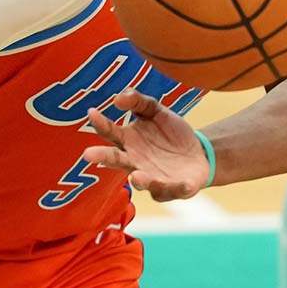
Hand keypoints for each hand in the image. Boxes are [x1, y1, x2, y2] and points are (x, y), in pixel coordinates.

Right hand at [82, 89, 209, 201]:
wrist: (198, 153)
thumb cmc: (171, 133)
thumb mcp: (157, 112)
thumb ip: (139, 102)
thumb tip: (118, 98)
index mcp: (130, 142)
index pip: (111, 132)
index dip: (101, 123)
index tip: (92, 112)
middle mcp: (136, 162)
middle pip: (117, 161)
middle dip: (104, 158)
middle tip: (88, 154)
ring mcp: (153, 178)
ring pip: (143, 182)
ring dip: (141, 180)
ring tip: (137, 175)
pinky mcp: (172, 189)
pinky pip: (173, 190)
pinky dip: (178, 188)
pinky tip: (185, 183)